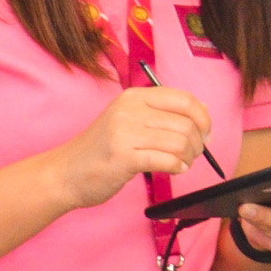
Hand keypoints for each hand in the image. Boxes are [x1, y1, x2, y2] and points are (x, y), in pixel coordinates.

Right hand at [51, 87, 212, 209]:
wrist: (65, 173)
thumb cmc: (101, 150)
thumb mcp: (128, 120)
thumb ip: (159, 115)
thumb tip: (201, 115)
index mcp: (134, 97)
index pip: (184, 99)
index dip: (203, 117)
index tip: (206, 133)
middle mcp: (130, 110)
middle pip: (186, 123)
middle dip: (199, 143)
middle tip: (194, 154)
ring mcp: (125, 132)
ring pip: (180, 142)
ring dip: (189, 157)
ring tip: (182, 163)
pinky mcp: (123, 157)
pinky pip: (167, 159)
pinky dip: (177, 167)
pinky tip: (173, 170)